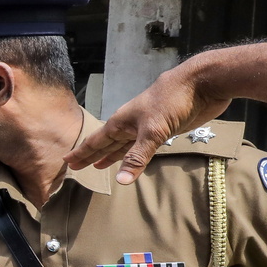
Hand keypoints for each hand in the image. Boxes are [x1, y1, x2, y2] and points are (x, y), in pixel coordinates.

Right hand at [64, 62, 230, 184]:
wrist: (200, 84)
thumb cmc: (171, 101)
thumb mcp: (152, 131)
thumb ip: (137, 156)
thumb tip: (121, 182)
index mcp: (121, 122)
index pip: (96, 141)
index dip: (82, 152)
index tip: (67, 161)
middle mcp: (129, 125)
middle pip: (106, 143)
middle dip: (92, 155)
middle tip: (77, 167)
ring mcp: (146, 127)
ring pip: (123, 145)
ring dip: (111, 155)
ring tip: (100, 166)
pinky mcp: (162, 130)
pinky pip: (142, 147)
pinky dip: (133, 155)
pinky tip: (132, 160)